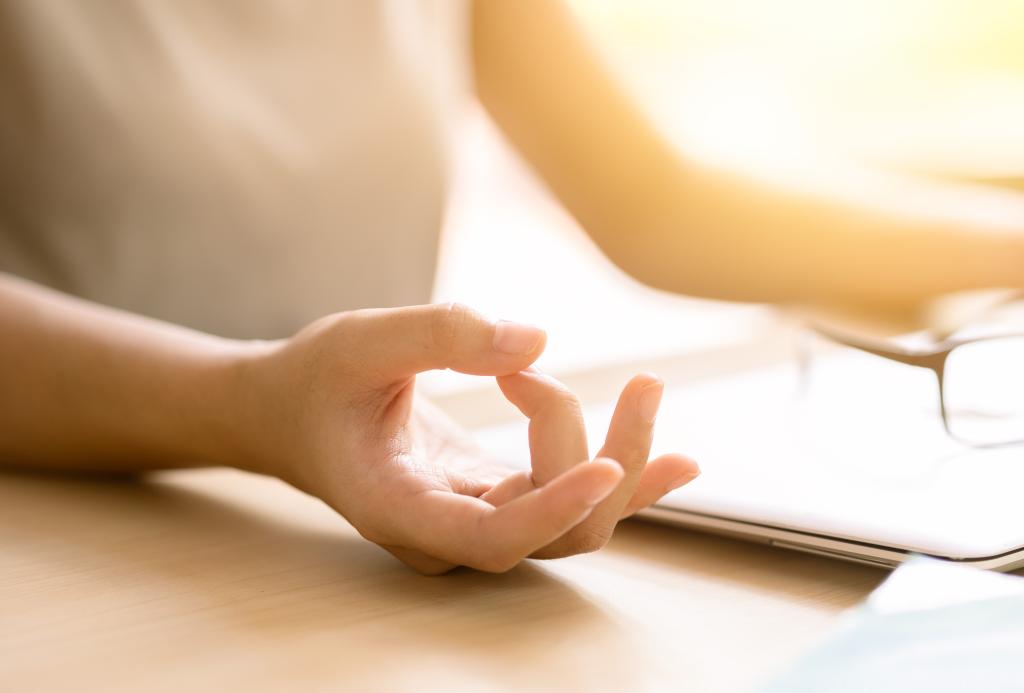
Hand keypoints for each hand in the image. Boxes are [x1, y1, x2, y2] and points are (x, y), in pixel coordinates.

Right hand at [233, 303, 698, 572]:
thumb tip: (534, 340)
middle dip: (606, 455)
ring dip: (625, 461)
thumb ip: (440, 334)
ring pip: (576, 523)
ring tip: (648, 388)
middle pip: (557, 531)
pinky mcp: (498, 499)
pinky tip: (675, 458)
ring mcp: (476, 521)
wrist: (291, 415)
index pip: (494, 538)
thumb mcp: (360, 340)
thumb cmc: (316, 381)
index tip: (609, 462)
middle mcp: (447, 532)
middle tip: (617, 374)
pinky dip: (624, 479)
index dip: (556, 508)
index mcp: (401, 507)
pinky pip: (572, 505)